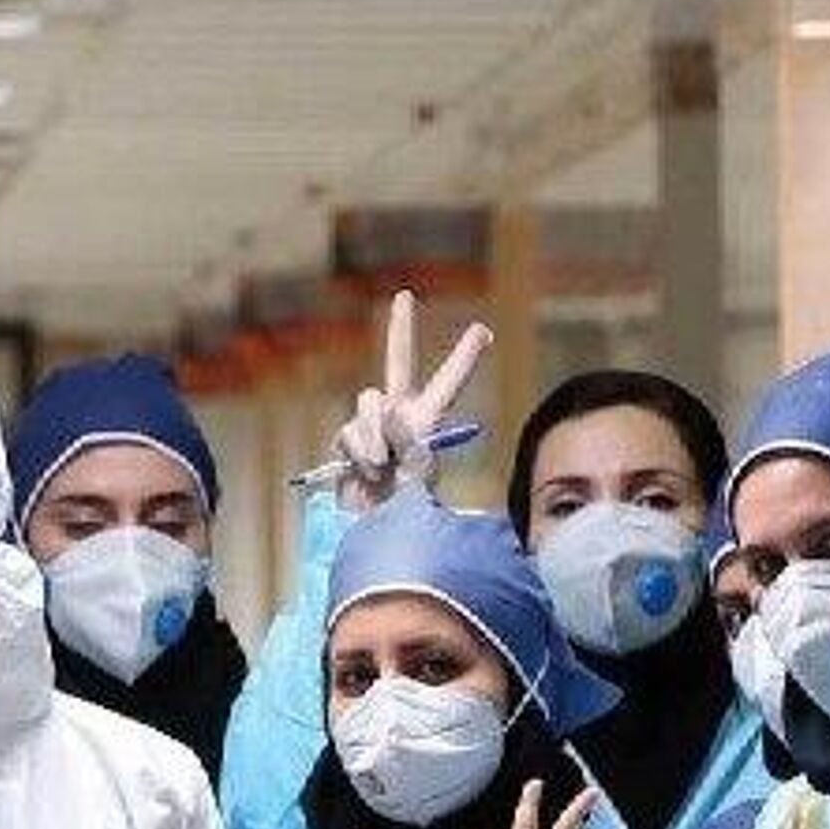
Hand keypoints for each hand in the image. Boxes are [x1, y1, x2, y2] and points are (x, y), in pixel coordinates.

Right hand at [333, 290, 492, 511]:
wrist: (374, 531)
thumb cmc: (406, 508)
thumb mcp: (418, 473)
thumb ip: (408, 438)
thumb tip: (390, 410)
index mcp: (428, 421)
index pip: (448, 383)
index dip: (464, 357)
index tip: (483, 331)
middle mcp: (398, 414)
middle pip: (399, 363)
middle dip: (401, 330)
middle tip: (405, 297)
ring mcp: (369, 425)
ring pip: (369, 403)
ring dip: (375, 436)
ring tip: (383, 467)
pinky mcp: (346, 440)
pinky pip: (349, 431)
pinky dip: (359, 452)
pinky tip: (367, 471)